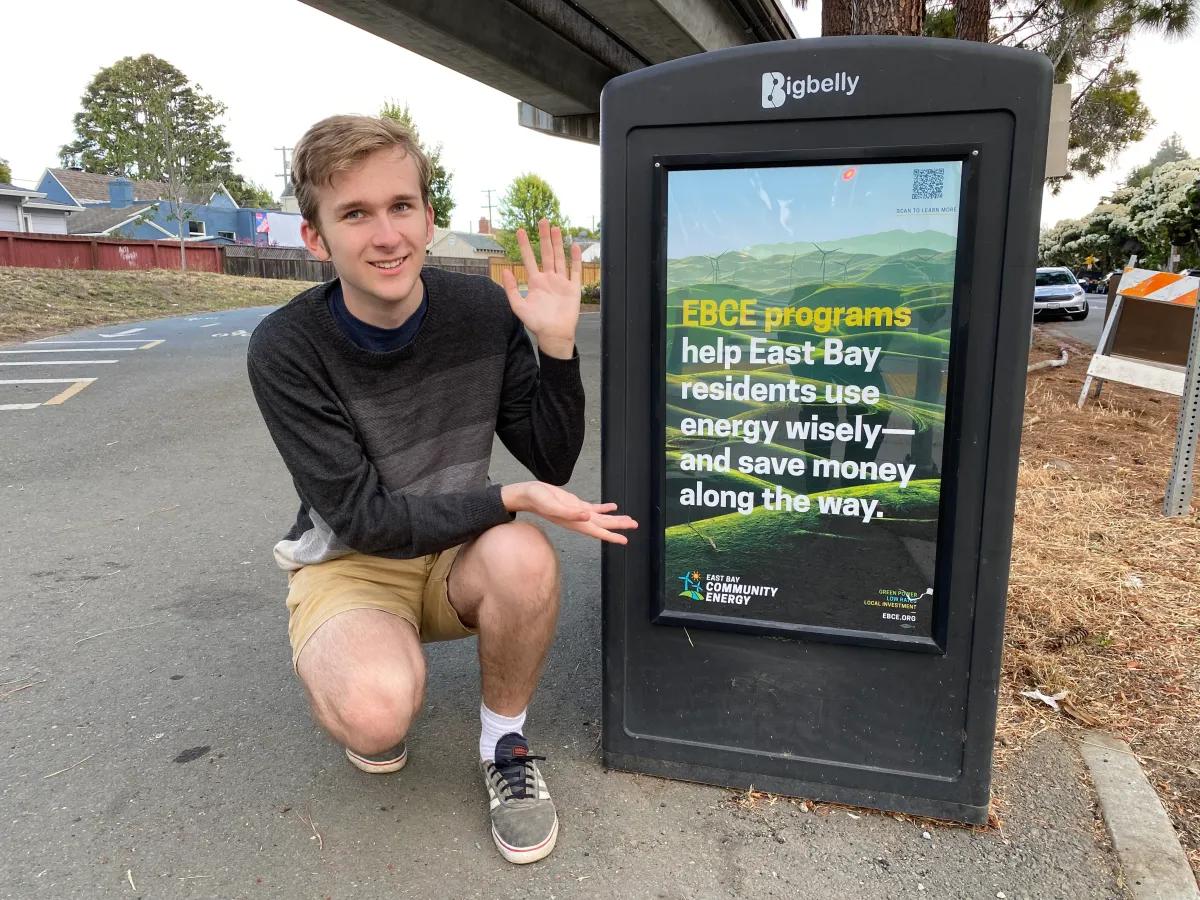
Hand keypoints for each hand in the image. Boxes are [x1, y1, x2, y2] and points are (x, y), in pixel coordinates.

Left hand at [501, 219, 581, 359]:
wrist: (554, 335)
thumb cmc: (536, 323)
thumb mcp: (518, 307)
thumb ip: (511, 289)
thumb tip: (505, 270)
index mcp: (535, 282)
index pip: (529, 259)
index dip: (525, 245)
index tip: (520, 231)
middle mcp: (549, 279)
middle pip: (546, 253)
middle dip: (544, 237)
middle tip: (542, 220)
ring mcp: (561, 282)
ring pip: (559, 258)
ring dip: (558, 243)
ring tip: (555, 228)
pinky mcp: (573, 288)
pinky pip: (575, 271)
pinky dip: (575, 259)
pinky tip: (573, 246)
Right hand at [501, 481, 637, 543]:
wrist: (527, 495)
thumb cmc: (537, 499)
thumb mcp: (552, 505)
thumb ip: (570, 512)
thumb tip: (587, 516)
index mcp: (574, 522)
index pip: (597, 531)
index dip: (611, 536)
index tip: (625, 540)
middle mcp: (578, 519)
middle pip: (602, 525)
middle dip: (618, 526)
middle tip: (635, 525)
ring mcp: (577, 512)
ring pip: (600, 518)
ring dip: (614, 519)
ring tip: (628, 520)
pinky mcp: (574, 504)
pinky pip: (593, 508)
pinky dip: (604, 508)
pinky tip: (612, 507)